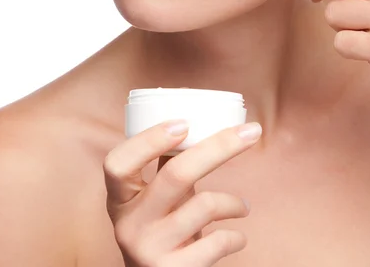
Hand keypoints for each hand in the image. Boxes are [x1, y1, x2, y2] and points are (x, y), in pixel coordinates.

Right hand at [104, 120, 261, 266]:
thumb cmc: (160, 229)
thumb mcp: (152, 199)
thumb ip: (165, 165)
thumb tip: (198, 119)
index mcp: (119, 198)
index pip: (118, 163)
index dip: (149, 140)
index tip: (184, 123)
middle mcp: (128, 224)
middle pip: (176, 175)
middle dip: (220, 147)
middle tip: (251, 132)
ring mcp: (148, 250)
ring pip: (203, 205)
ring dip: (233, 202)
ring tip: (243, 206)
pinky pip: (216, 242)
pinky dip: (235, 236)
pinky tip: (238, 236)